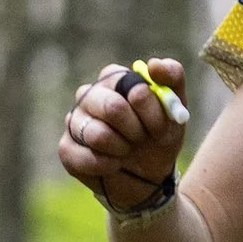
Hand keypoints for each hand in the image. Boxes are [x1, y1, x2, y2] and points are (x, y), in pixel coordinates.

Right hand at [57, 57, 186, 213]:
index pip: (130, 84)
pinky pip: (81, 157)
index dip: (149, 109)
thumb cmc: (159, 136)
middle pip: (112, 107)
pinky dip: (106, 165)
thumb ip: (173, 77)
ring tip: (127, 151)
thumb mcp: (175, 108)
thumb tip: (154, 64)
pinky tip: (114, 164)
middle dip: (136, 130)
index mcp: (114, 79)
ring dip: (122, 149)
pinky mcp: (67, 148)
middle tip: (142, 139)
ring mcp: (74, 121)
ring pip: (97, 134)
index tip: (160, 125)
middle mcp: (89, 95)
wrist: (150, 177)